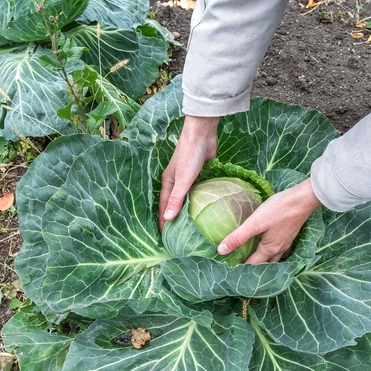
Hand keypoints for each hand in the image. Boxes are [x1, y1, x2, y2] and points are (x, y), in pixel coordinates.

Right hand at [159, 115, 219, 229]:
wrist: (202, 133)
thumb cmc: (189, 155)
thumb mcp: (183, 180)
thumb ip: (176, 199)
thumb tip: (168, 219)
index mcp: (168, 183)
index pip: (164, 207)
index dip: (164, 222)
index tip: (165, 237)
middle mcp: (177, 182)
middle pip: (175, 204)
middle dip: (175, 219)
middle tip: (179, 236)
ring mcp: (189, 178)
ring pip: (188, 199)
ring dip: (189, 210)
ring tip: (193, 227)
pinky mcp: (201, 174)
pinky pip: (199, 191)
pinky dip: (201, 200)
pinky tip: (206, 209)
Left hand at [217, 179, 321, 263]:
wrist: (303, 199)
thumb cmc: (279, 209)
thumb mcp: (255, 223)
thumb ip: (238, 236)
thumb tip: (221, 251)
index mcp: (269, 249)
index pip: (252, 264)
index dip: (241, 268)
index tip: (230, 269)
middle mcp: (279, 249)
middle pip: (265, 264)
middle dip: (254, 267)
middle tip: (241, 266)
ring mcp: (286, 242)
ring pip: (275, 258)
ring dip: (266, 261)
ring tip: (255, 260)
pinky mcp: (290, 234)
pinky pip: (282, 249)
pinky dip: (275, 252)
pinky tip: (271, 245)